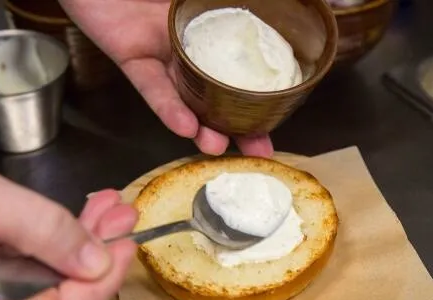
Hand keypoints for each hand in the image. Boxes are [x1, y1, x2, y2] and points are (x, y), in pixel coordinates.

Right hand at [0, 152, 136, 299]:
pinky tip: (67, 219)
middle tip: (121, 212)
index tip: (128, 242)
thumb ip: (38, 228)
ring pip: (40, 286)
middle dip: (96, 255)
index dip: (104, 284)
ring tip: (104, 207)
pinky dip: (48, 246)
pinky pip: (17, 276)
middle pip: (55, 299)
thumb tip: (98, 261)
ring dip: (76, 245)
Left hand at [59, 0, 273, 156]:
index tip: (278, 125)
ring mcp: (163, 60)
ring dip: (203, 128)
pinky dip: (169, 108)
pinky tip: (186, 127)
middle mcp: (189, 55)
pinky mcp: (134, 61)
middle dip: (238, 129)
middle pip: (218, 99)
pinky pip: (153, 89)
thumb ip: (239, 3)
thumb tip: (298, 1)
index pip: (240, 76)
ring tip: (218, 147)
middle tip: (257, 152)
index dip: (260, 103)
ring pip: (187, 101)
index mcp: (211, 37)